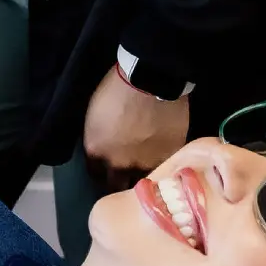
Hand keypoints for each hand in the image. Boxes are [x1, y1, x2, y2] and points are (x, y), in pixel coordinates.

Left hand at [81, 66, 189, 186]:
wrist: (151, 80)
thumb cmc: (116, 87)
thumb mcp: (95, 115)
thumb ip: (98, 139)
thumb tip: (105, 148)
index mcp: (96, 150)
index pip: (94, 174)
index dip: (100, 171)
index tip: (105, 169)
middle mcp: (119, 164)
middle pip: (117, 185)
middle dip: (119, 181)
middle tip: (126, 175)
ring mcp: (146, 164)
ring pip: (144, 182)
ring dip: (144, 176)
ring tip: (148, 169)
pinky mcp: (170, 158)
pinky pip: (166, 169)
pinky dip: (165, 166)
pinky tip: (167, 160)